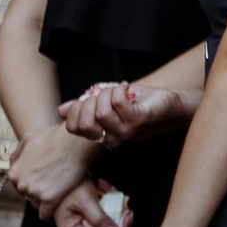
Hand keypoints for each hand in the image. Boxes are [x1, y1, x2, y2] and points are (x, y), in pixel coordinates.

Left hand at [5, 123, 97, 218]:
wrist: (75, 142)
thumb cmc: (55, 138)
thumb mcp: (28, 139)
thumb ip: (17, 154)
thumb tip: (13, 162)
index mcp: (14, 173)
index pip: (19, 185)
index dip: (32, 182)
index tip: (42, 180)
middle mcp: (21, 184)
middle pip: (27, 195)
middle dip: (38, 191)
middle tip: (51, 184)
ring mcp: (34, 192)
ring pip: (37, 203)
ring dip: (45, 200)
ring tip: (57, 191)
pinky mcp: (49, 199)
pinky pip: (45, 214)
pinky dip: (50, 212)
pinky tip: (57, 204)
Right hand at [54, 178, 132, 226]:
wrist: (63, 175)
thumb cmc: (69, 186)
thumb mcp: (86, 200)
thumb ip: (100, 220)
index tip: (128, 218)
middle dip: (121, 226)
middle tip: (127, 210)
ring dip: (118, 217)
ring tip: (121, 201)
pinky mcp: (88, 222)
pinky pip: (105, 222)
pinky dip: (113, 211)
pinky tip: (113, 198)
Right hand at [61, 83, 190, 149]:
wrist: (166, 102)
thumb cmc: (135, 102)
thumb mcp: (104, 102)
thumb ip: (83, 106)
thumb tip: (60, 110)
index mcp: (100, 135)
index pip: (73, 127)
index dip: (76, 108)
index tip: (91, 97)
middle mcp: (110, 139)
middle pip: (85, 121)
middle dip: (91, 100)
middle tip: (106, 93)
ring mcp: (125, 133)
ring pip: (102, 112)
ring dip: (108, 94)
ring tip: (119, 90)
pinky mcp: (138, 121)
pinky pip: (119, 104)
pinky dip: (120, 89)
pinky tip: (127, 87)